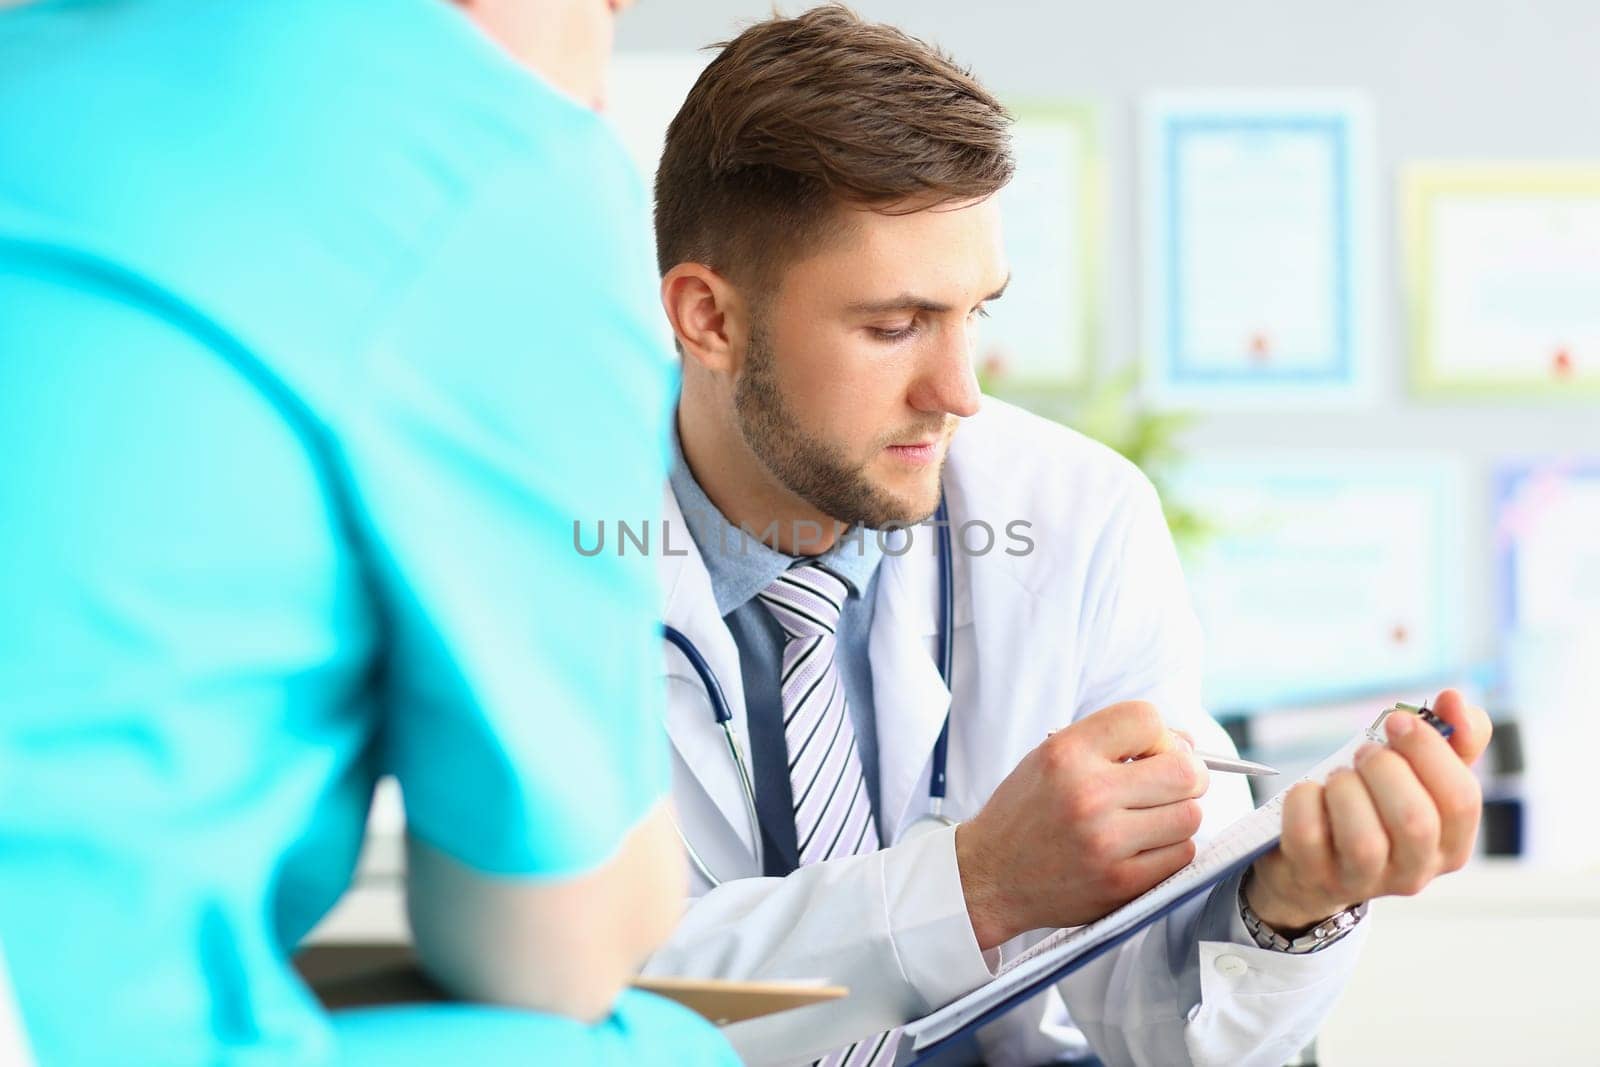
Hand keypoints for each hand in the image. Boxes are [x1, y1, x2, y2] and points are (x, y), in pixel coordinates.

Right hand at [956, 701, 1209, 949]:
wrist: (990, 875)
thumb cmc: (1025, 812)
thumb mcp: (1050, 756)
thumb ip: (1111, 741)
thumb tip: (1186, 744)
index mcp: (1067, 753)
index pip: (1147, 720)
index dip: (1161, 734)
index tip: (1151, 752)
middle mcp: (1087, 794)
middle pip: (1185, 772)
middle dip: (1186, 774)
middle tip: (1168, 784)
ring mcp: (1106, 842)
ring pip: (1190, 816)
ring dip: (1178, 814)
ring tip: (1148, 817)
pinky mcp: (1120, 883)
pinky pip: (1180, 855)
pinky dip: (1170, 848)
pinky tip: (1141, 845)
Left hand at [1245, 689, 1492, 932]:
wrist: (1314, 860)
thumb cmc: (1376, 807)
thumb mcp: (1418, 774)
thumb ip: (1451, 737)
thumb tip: (1454, 700)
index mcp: (1451, 845)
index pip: (1462, 800)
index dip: (1428, 750)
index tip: (1397, 721)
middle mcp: (1414, 873)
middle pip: (1414, 821)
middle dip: (1384, 769)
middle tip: (1365, 753)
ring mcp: (1362, 881)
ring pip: (1363, 840)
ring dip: (1345, 787)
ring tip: (1339, 777)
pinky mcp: (1314, 876)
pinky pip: (1308, 834)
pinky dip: (1304, 799)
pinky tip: (1309, 792)